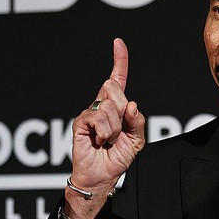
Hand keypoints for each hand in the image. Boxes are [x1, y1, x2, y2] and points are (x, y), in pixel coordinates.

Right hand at [69, 38, 145, 202]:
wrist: (102, 176)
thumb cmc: (118, 157)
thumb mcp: (137, 140)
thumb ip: (137, 121)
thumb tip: (132, 105)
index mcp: (117, 106)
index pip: (119, 79)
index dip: (119, 61)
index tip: (118, 43)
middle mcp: (102, 105)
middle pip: (115, 89)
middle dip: (123, 111)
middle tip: (119, 132)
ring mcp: (91, 112)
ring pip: (110, 106)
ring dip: (116, 129)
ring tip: (109, 141)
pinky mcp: (81, 122)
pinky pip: (99, 117)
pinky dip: (106, 132)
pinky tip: (101, 141)